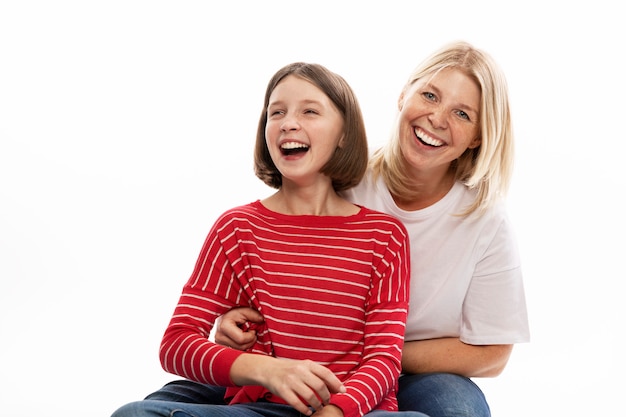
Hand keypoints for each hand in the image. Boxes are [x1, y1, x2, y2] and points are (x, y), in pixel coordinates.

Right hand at [215, 307, 262, 349]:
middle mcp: (219, 338)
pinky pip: (236, 352)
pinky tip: (242, 339)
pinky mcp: (221, 349)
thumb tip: (262, 320)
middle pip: (241, 346)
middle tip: (251, 332)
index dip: (251, 335)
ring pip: (239, 351)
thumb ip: (253, 314)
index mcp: (224, 327)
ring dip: (247, 343)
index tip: (252, 329)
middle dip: (250, 340)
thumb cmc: (233, 314)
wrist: (222, 319)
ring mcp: (219, 344)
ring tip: (246, 334)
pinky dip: (242, 346)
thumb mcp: (243, 311)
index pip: (241, 339)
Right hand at [231, 355, 345, 415]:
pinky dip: (304, 409)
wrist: (268, 369)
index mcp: (307, 364)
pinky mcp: (282, 390)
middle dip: (327, 396)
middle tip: (328, 402)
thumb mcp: (304, 367)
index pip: (326, 373)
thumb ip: (319, 374)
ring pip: (309, 396)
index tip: (342, 391)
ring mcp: (290, 380)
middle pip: (319, 386)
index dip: (336, 383)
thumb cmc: (291, 370)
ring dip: (317, 404)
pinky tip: (308, 412)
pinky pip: (296, 403)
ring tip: (318, 408)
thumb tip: (337, 387)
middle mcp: (299, 371)